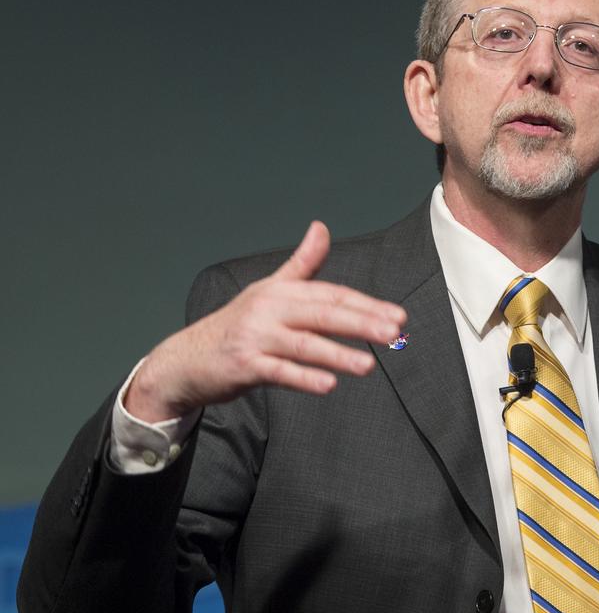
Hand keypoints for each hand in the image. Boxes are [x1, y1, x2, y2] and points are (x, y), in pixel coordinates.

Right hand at [124, 222, 405, 423]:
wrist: (186, 358)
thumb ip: (302, 263)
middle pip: (323, 315)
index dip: (366, 305)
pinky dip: (303, 378)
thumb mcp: (269, 289)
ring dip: (338, 354)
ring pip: (304, 345)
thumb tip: (322, 227)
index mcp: (281, 291)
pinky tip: (329, 385)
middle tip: (394, 333)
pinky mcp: (243, 365)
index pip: (332, 295)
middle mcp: (269, 309)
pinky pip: (278, 372)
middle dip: (361, 323)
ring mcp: (255, 337)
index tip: (398, 316)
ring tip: (369, 365)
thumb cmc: (237, 323)